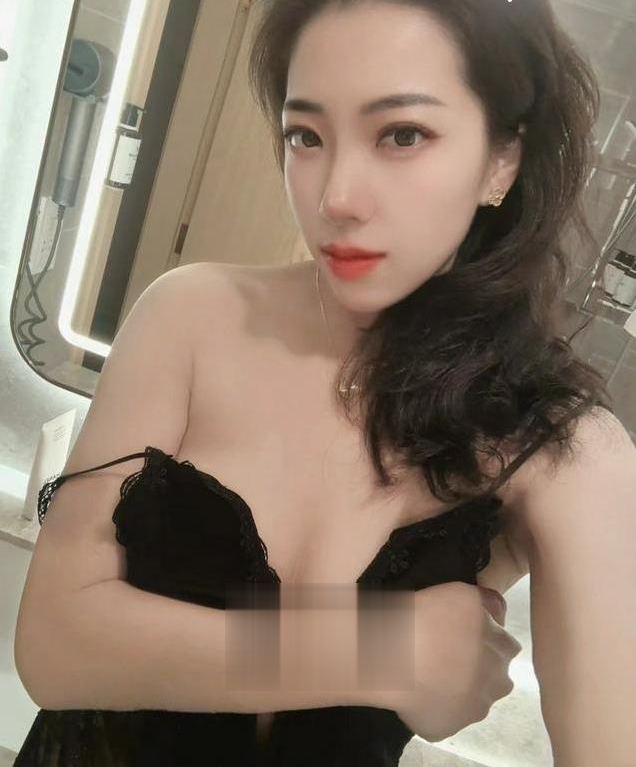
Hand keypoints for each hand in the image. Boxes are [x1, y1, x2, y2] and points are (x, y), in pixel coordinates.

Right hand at [372, 582, 521, 741]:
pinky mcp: (445, 729)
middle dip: (476, 669)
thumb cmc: (428, 617)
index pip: (505, 645)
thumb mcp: (465, 593)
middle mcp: (497, 684)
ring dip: (455, 691)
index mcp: (504, 649)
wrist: (393, 653)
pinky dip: (432, 709)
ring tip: (426, 673)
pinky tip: (416, 691)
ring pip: (469, 701)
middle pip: (493, 677)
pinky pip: (442, 719)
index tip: (460, 635)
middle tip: (445, 655)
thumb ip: (487, 603)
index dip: (483, 639)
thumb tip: (496, 612)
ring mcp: (472, 711)